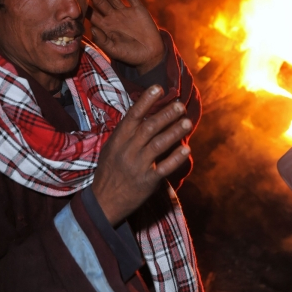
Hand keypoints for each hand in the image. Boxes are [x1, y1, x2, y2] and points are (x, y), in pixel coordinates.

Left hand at [89, 0, 163, 74]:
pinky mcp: (138, 10)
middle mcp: (114, 17)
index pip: (92, 14)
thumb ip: (102, 40)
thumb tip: (92, 28)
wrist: (150, 55)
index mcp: (105, 27)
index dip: (85, 6)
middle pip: (100, 2)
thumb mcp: (113, 50)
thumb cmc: (129, 55)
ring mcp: (125, 12)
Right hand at [91, 84, 192, 225]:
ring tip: (187, 122)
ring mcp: (137, 166)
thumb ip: (126, 133)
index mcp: (118, 139)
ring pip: (158, 145)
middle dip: (166, 115)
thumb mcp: (111, 148)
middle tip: (180, 105)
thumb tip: (144, 114)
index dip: (146, 101)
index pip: (133, 115)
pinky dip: (175, 158)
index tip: (159, 88)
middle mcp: (127, 150)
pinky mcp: (146, 182)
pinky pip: (163, 168)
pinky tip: (186, 149)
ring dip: (174, 132)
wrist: (103, 203)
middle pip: (149, 127)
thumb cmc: (109, 172)